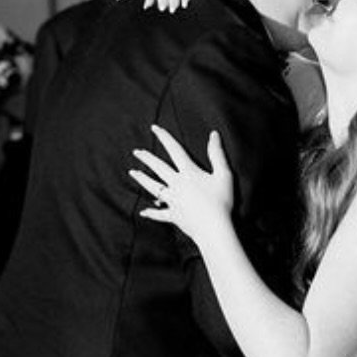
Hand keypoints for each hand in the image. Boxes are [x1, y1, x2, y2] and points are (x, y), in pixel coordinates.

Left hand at [130, 125, 233, 243]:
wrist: (214, 228)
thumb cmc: (222, 201)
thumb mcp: (224, 175)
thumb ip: (217, 154)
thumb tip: (213, 134)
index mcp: (189, 173)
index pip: (174, 150)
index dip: (164, 137)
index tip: (154, 128)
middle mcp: (177, 185)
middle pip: (158, 168)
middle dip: (147, 158)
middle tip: (136, 152)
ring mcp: (173, 201)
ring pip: (154, 187)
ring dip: (142, 179)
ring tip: (132, 173)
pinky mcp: (174, 216)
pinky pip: (160, 214)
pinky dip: (152, 213)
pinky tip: (143, 212)